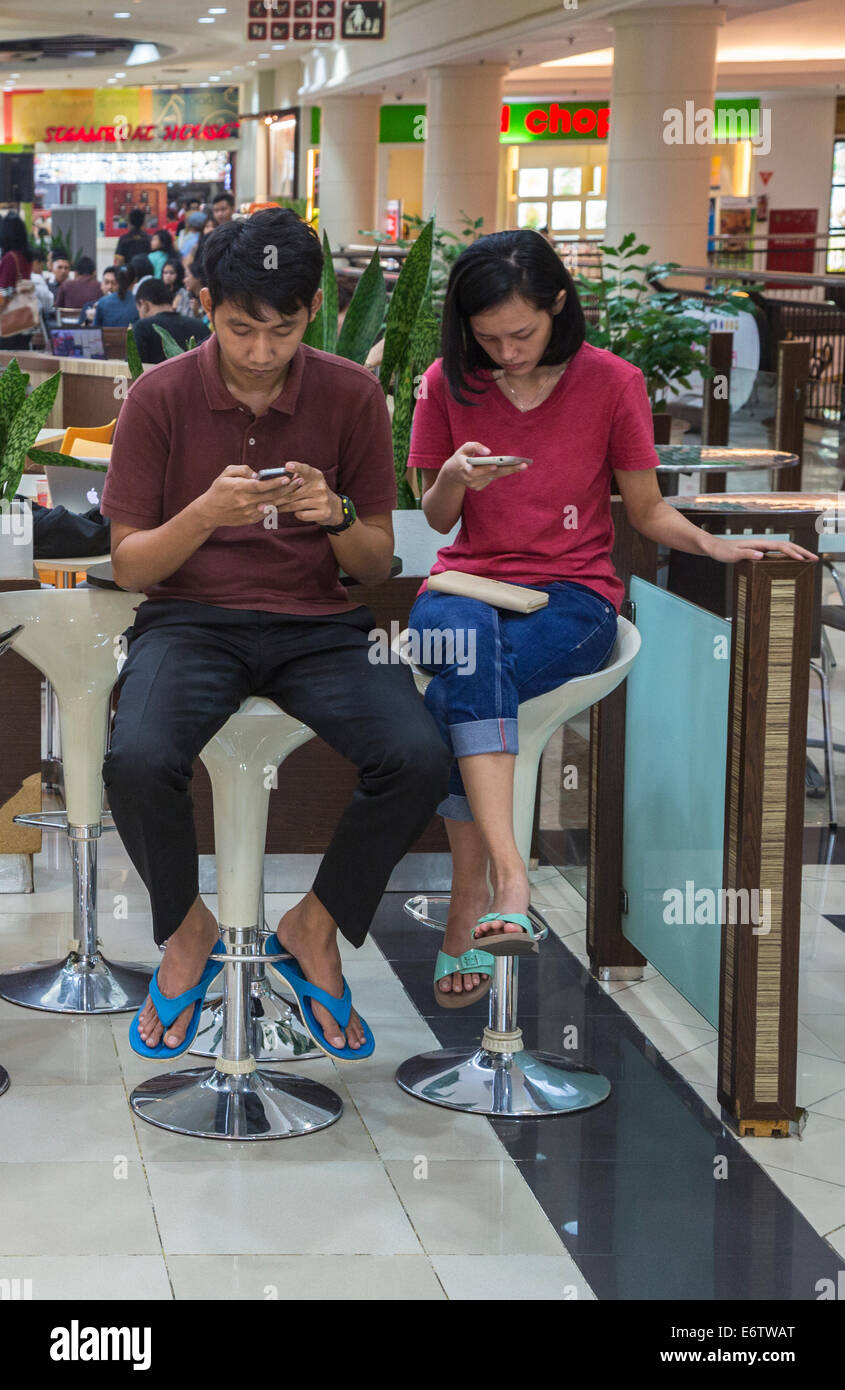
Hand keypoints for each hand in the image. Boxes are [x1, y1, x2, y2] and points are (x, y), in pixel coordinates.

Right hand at [196, 464, 296, 528]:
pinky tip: (288, 499)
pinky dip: (278, 505)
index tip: (287, 478)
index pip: (261, 486)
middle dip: (287, 488)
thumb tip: (257, 474)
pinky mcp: (251, 519)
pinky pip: (268, 512)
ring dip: (286, 497)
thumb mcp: (225, 474)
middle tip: (300, 481)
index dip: (276, 482)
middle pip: (271, 496)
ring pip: (272, 505)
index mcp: (239, 488)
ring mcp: (249, 512)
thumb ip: (242, 470)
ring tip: (297, 490)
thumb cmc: (218, 490)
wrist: (210, 512)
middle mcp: (246, 502)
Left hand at [273, 460, 341, 525]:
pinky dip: (295, 514)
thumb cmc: (314, 492)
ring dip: (280, 508)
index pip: (305, 470)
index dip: (296, 467)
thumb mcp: (309, 482)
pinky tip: (293, 513)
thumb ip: (295, 479)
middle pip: (292, 493)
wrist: (334, 508)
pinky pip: (302, 514)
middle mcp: (319, 486)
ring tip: (268, 509)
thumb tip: (271, 480)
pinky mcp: (323, 513)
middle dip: (275, 498)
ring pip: (294, 505)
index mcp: (315, 476)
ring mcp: (322, 500)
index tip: (287, 465)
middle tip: (261, 502)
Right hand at [442, 442, 528, 492]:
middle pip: (492, 474)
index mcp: (464, 469)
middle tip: (523, 465)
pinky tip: (512, 467)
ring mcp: (475, 485)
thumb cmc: (461, 457)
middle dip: (508, 469)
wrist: (453, 473)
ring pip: (495, 477)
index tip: (495, 466)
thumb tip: (489, 451)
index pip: (475, 472)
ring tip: (523, 464)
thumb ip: (475, 446)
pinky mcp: (479, 487)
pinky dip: (502, 472)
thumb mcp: (464, 448)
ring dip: (509, 470)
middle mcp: (470, 480)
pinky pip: (493, 478)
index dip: (485, 469)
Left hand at [704, 534, 818, 563]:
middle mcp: (763, 544)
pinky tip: (793, 560)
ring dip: (798, 553)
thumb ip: (746, 554)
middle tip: (815, 559)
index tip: (802, 560)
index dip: (793, 553)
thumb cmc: (722, 551)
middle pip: (787, 546)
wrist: (714, 547)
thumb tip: (761, 555)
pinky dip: (789, 555)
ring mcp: (762, 547)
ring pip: (784, 549)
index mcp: (759, 544)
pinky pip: (779, 552)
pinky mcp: (759, 551)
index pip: (781, 547)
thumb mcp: (733, 554)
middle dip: (802, 552)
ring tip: (810, 559)